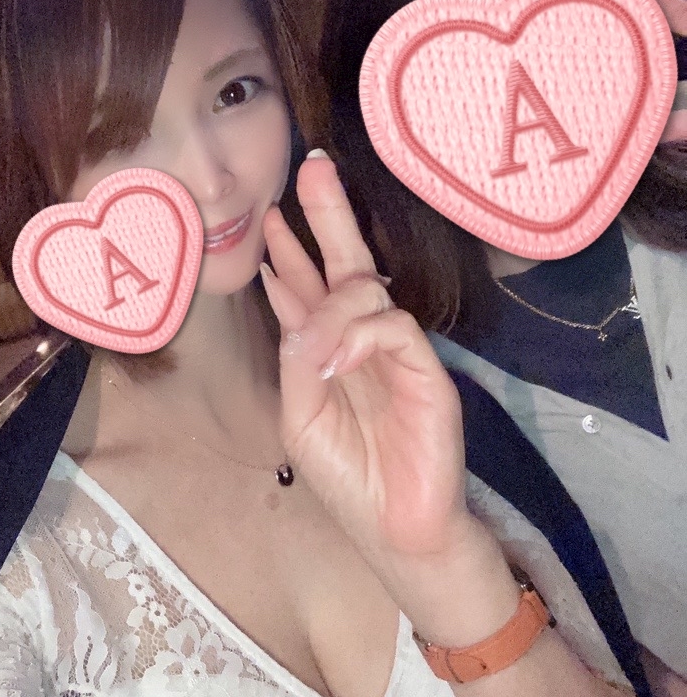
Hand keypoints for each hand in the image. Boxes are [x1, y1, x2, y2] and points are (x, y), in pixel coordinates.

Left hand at [261, 151, 470, 559]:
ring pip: (367, 289)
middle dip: (328, 217)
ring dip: (328, 306)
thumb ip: (296, 360)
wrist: (396, 529)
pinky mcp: (428, 370)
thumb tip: (293, 305)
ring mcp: (398, 353)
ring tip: (313, 349)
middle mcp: (364, 342)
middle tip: (311, 167)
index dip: (291, 254)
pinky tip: (337, 360)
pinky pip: (392, 326)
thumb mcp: (301, 418)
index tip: (269, 219)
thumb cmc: (347, 478)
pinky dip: (358, 337)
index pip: (312, 291)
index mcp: (332, 352)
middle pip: (347, 265)